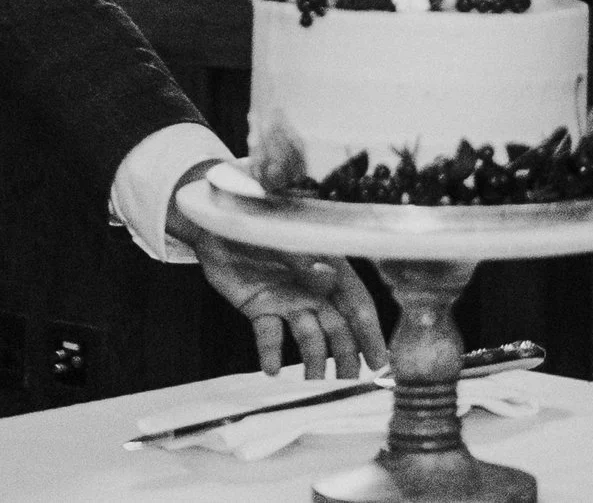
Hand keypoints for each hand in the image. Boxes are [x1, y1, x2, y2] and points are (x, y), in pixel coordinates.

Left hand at [171, 159, 388, 379]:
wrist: (214, 213)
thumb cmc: (257, 211)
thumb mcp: (284, 231)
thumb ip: (306, 256)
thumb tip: (330, 278)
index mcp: (327, 261)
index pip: (355, 300)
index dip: (369, 330)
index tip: (378, 359)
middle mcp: (311, 284)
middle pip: (337, 324)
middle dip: (346, 353)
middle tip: (349, 381)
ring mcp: (286, 297)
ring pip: (309, 335)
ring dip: (313, 359)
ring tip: (312, 381)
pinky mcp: (259, 306)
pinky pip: (270, 336)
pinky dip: (271, 353)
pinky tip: (270, 370)